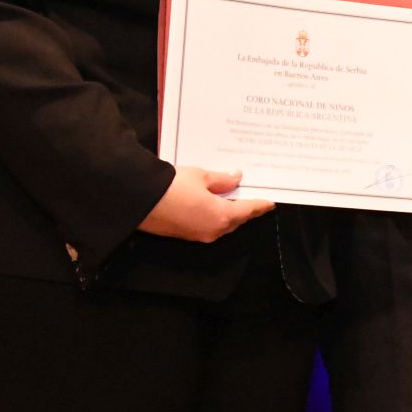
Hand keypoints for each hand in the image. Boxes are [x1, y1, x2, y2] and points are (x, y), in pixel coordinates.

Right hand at [136, 167, 274, 241]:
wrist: (140, 201)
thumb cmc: (173, 186)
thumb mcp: (201, 176)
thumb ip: (222, 179)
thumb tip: (236, 178)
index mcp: (222, 217)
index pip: (248, 210)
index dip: (260, 205)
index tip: (271, 202)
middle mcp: (213, 231)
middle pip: (236, 220)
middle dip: (245, 209)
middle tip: (253, 197)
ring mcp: (198, 235)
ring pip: (222, 225)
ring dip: (230, 213)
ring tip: (235, 198)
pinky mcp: (185, 234)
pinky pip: (208, 226)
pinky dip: (215, 216)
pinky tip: (214, 204)